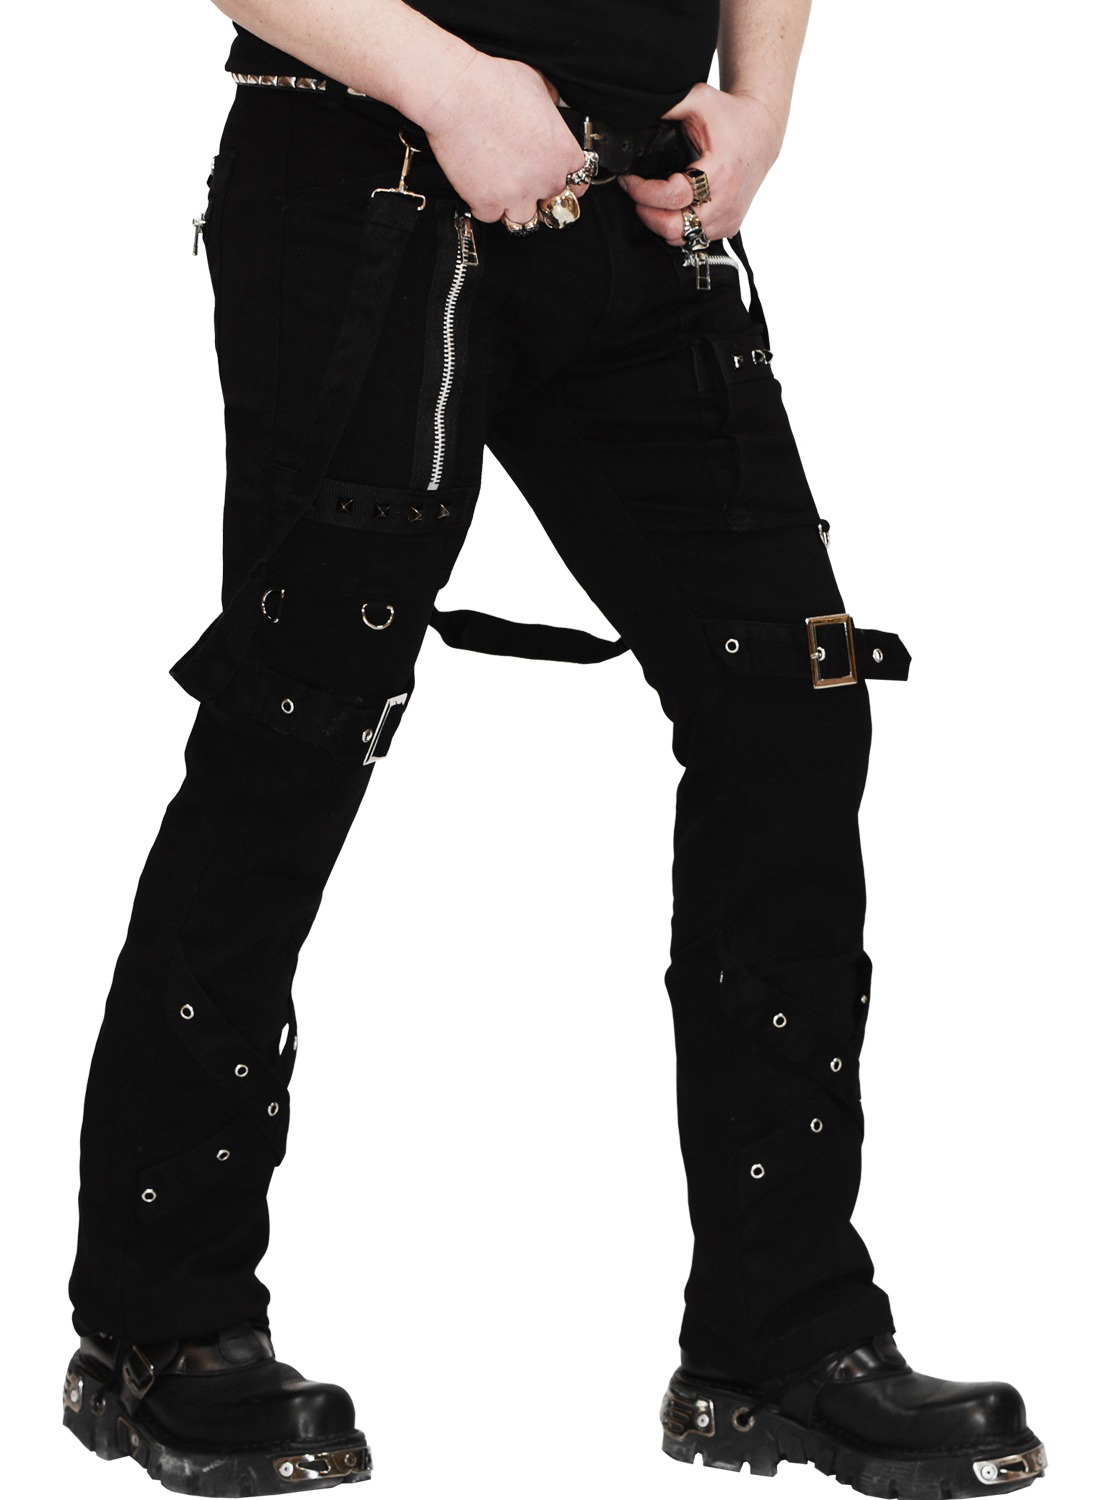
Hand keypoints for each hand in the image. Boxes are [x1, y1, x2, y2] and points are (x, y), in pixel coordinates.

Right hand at [419, 51, 590, 224]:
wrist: (457, 94)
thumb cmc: (492, 85)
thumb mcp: (538, 84)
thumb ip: (550, 107)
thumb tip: (549, 109)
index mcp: (563, 152)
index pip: (579, 182)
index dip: (566, 181)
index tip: (557, 181)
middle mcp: (544, 178)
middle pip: (552, 203)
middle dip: (539, 193)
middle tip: (524, 179)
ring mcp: (517, 194)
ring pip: (524, 219)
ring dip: (516, 207)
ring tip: (504, 189)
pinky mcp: (488, 202)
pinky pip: (491, 217)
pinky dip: (485, 206)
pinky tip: (481, 187)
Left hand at [618, 82, 783, 244]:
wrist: (762, 133)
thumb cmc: (731, 117)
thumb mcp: (700, 99)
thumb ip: (670, 104)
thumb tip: (639, 109)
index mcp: (720, 173)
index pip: (673, 197)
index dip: (643, 191)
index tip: (629, 180)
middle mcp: (726, 202)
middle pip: (675, 226)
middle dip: (647, 212)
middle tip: (636, 194)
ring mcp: (728, 218)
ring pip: (682, 237)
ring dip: (659, 222)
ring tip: (651, 200)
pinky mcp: (729, 226)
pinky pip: (694, 238)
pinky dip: (677, 227)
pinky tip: (670, 208)